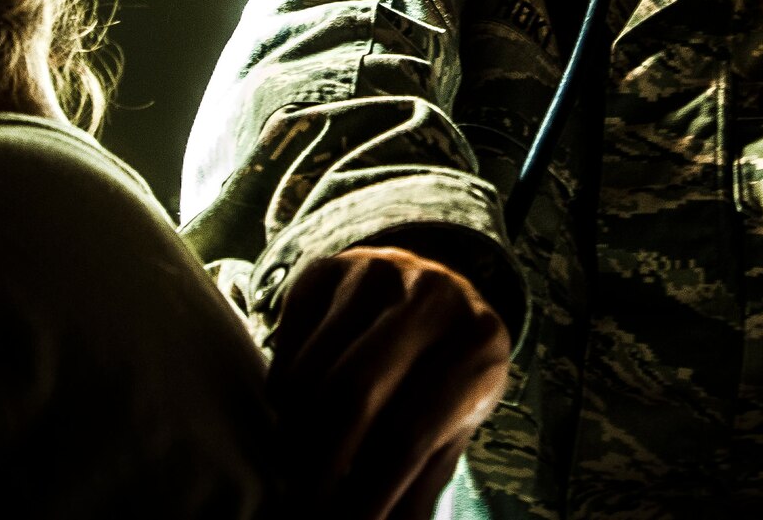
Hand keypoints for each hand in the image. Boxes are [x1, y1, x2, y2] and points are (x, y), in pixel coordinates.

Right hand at [267, 244, 511, 519]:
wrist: (436, 292)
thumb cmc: (446, 377)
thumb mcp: (453, 426)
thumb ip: (420, 486)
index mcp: (479, 343)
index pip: (410, 433)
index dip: (371, 493)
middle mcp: (432, 296)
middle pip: (352, 396)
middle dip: (319, 466)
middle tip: (303, 505)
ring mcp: (377, 272)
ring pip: (310, 374)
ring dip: (294, 434)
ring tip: (302, 461)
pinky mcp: (328, 268)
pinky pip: (286, 345)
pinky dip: (283, 393)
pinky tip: (302, 410)